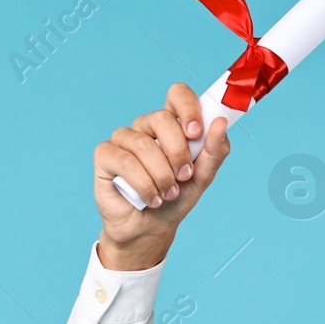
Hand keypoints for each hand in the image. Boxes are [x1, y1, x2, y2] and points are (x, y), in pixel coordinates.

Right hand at [92, 82, 232, 269]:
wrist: (151, 229)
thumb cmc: (175, 199)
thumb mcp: (202, 177)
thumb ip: (214, 150)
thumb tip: (220, 122)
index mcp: (171, 125)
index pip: (177, 94)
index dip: (187, 107)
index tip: (195, 132)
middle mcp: (145, 126)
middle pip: (161, 119)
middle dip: (178, 152)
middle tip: (184, 176)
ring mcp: (123, 139)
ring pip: (143, 145)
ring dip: (161, 176)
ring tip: (167, 194)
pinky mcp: (105, 155)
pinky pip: (124, 161)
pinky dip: (143, 184)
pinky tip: (150, 198)